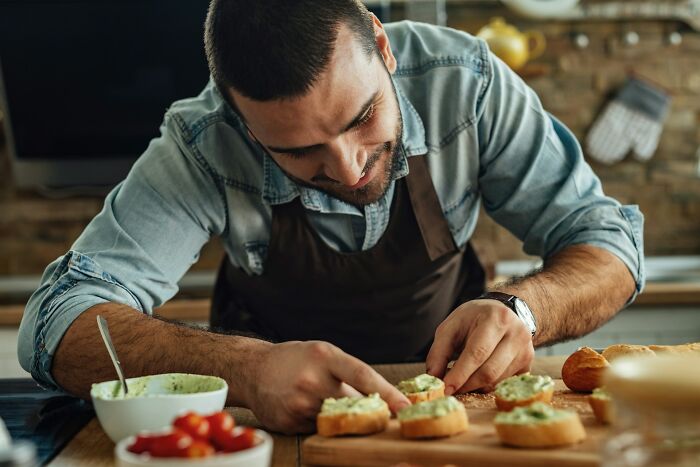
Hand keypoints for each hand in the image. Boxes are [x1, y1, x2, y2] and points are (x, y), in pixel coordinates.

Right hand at [245, 340, 410, 433]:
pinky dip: (317, 421)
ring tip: (318, 397)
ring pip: (335, 418)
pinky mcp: (290, 422)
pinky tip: (304, 405)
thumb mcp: (323, 353)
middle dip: (364, 408)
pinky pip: (316, 428)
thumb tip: (382, 397)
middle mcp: (312, 380)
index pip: (364, 376)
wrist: (252, 369)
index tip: (405, 407)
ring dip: (336, 413)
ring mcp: (300, 404)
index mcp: (325, 357)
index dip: (388, 393)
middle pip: (352, 403)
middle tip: (370, 410)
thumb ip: (348, 371)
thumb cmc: (294, 359)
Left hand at [426, 299, 534, 394]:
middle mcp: (516, 334)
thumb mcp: (452, 326)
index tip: (446, 388)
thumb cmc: (474, 318)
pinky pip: (504, 383)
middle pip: (489, 371)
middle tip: (450, 389)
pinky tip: (477, 376)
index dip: (460, 374)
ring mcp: (526, 350)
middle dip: (466, 384)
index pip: (477, 353)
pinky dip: (486, 385)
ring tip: (461, 380)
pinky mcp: (528, 364)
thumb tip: (434, 378)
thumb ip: (440, 351)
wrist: (505, 311)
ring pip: (497, 380)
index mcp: (496, 319)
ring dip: (475, 386)